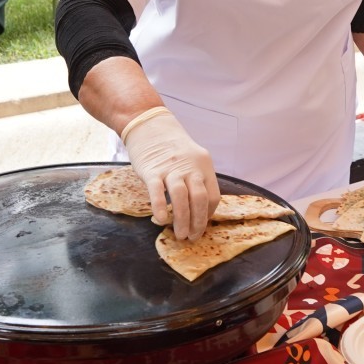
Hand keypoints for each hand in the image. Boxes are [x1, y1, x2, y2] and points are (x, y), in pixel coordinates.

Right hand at [120, 106, 220, 239]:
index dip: (208, 215)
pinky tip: (162, 220)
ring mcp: (171, 168)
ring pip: (180, 197)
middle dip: (197, 223)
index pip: (213, 196)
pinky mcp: (151, 170)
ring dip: (182, 220)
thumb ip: (197, 179)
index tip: (200, 226)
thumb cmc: (172, 147)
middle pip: (199, 199)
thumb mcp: (193, 158)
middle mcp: (190, 167)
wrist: (150, 125)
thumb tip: (198, 210)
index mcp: (204, 165)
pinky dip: (160, 207)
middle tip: (191, 237)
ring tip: (180, 235)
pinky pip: (157, 191)